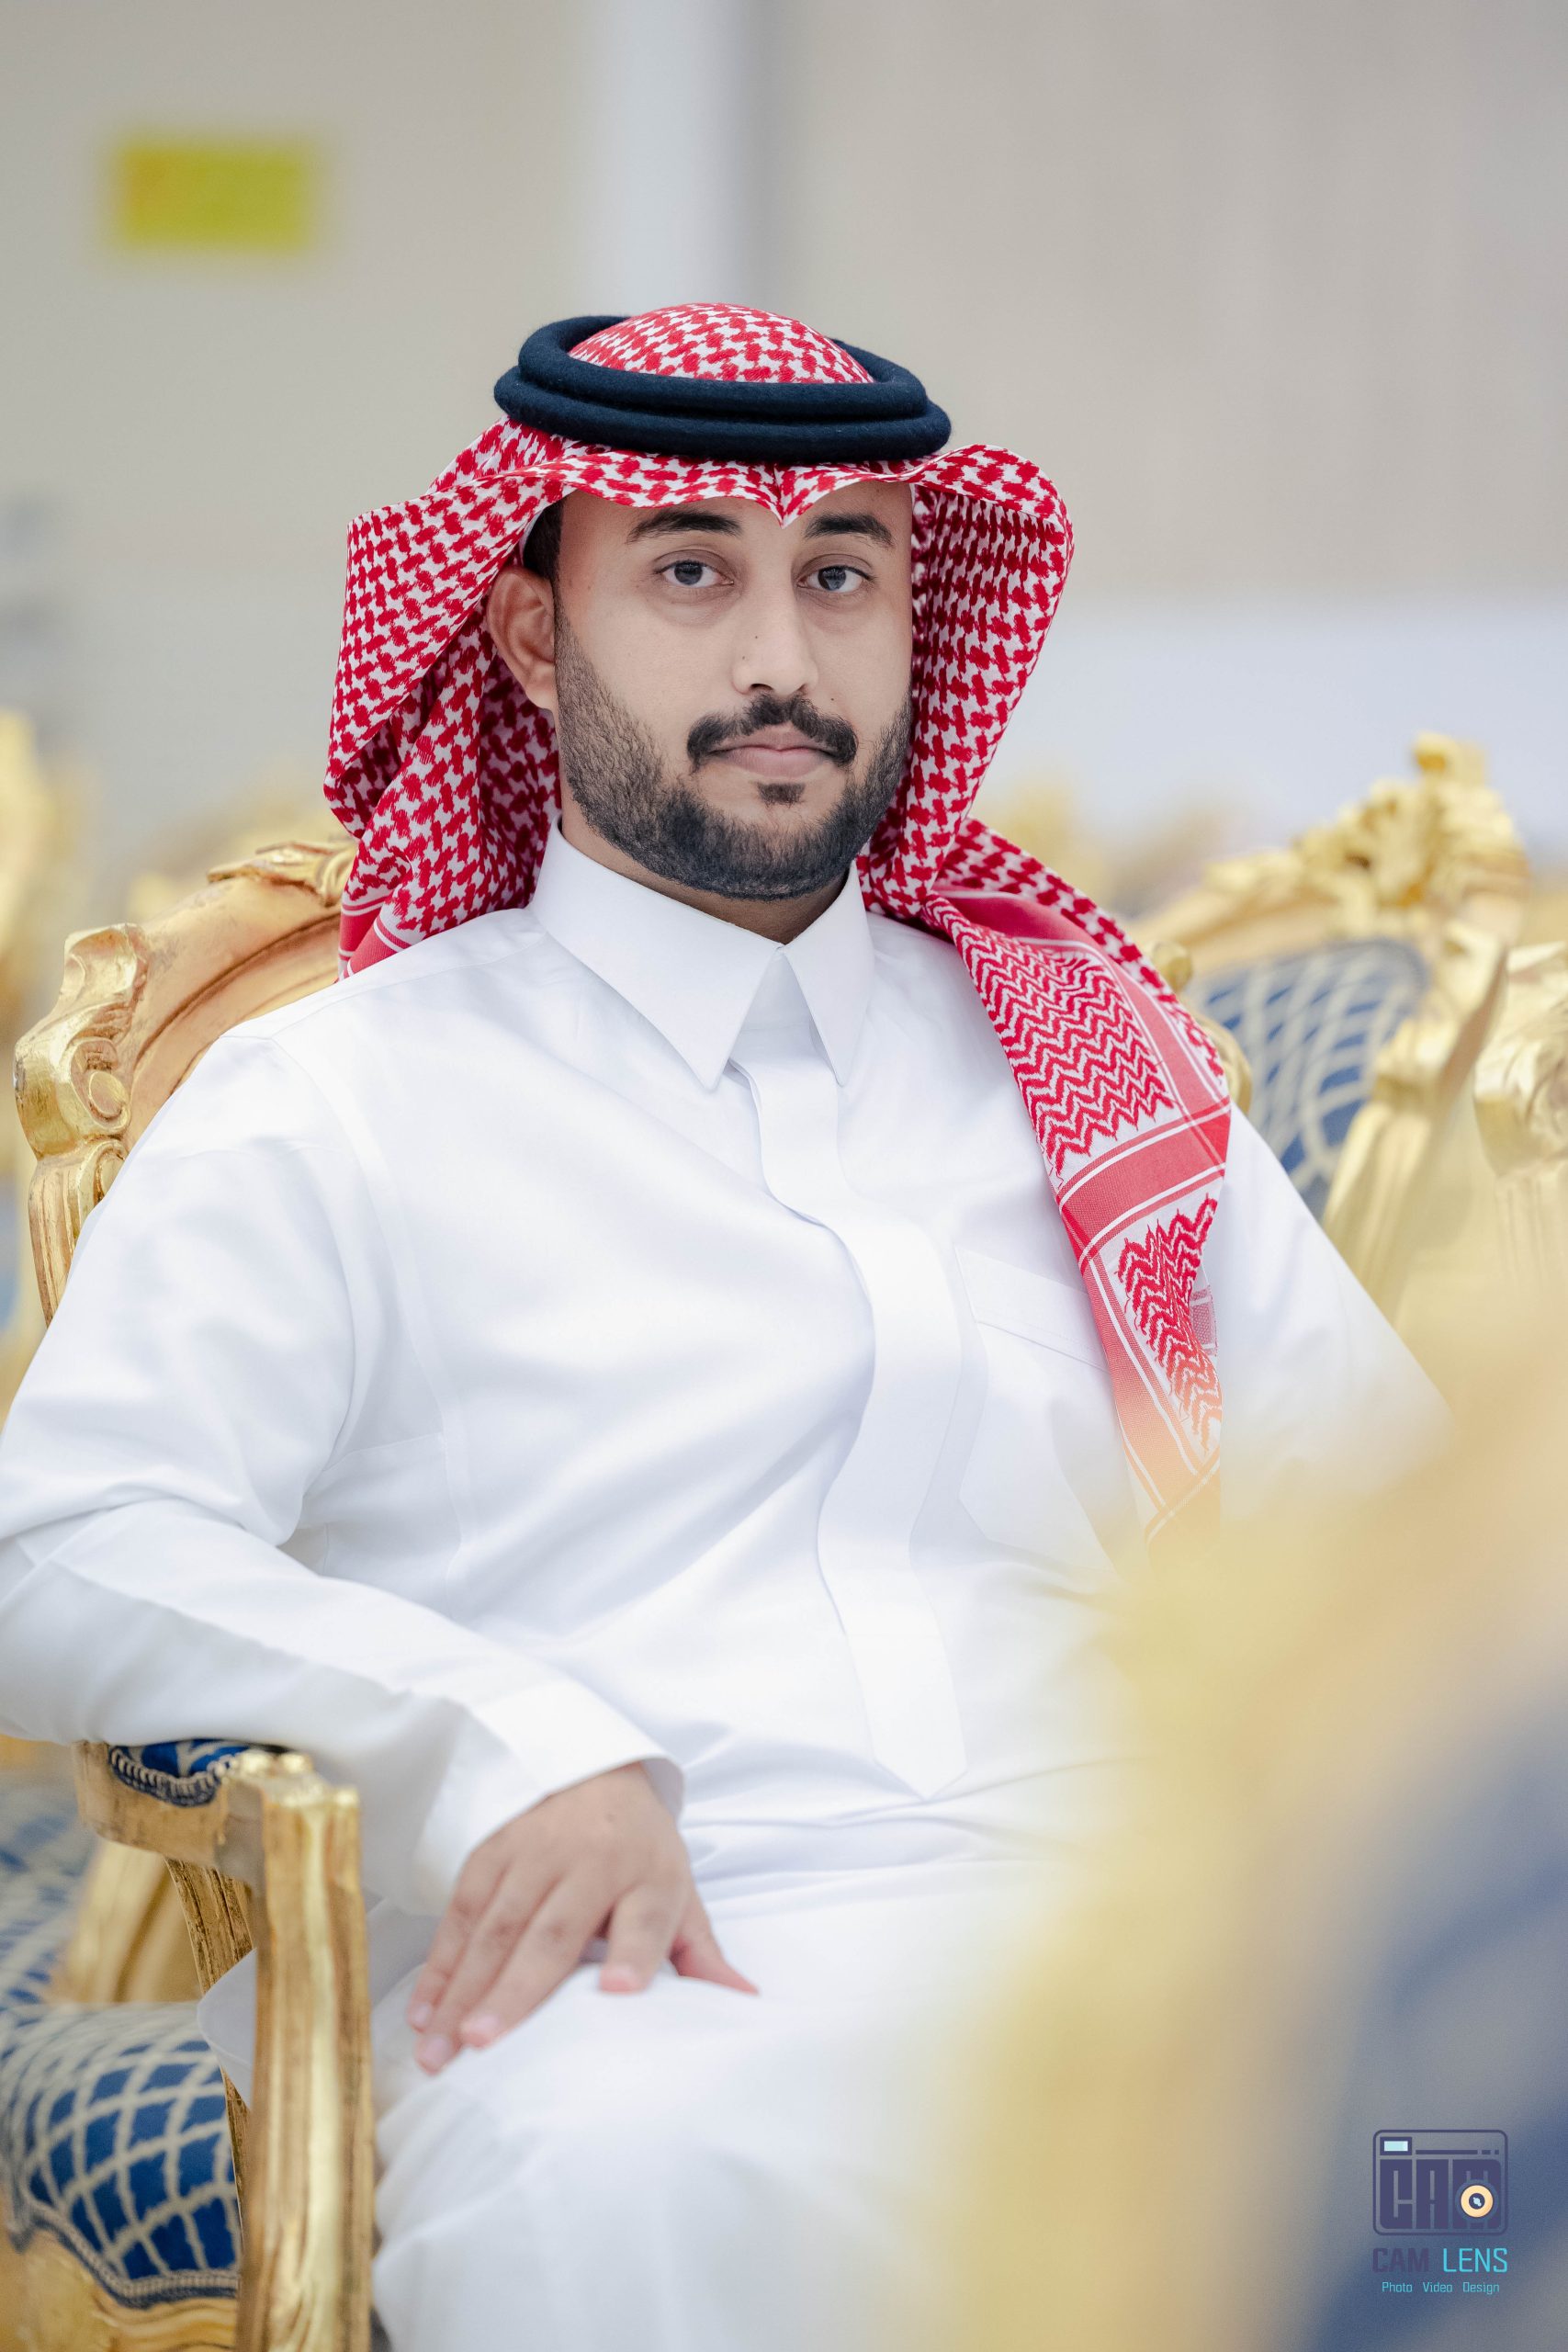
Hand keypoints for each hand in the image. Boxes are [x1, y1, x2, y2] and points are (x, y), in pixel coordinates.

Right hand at [405, 1762, 757, 2069]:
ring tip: (440, 2048)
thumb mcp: (678, 1890)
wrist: (592, 1768)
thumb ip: (702, 1953)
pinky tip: (424, 2012)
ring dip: (463, 1990)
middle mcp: (590, 1862)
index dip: (632, 1953)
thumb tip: (746, 2004)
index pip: (644, 1918)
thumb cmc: (640, 1850)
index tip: (618, 1992)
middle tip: (482, 2046)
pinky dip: (440, 1964)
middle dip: (515, 1990)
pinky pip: (460, 1912)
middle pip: (552, 1932)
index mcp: (648, 1874)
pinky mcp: (491, 1852)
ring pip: (494, 1927)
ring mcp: (533, 1853)